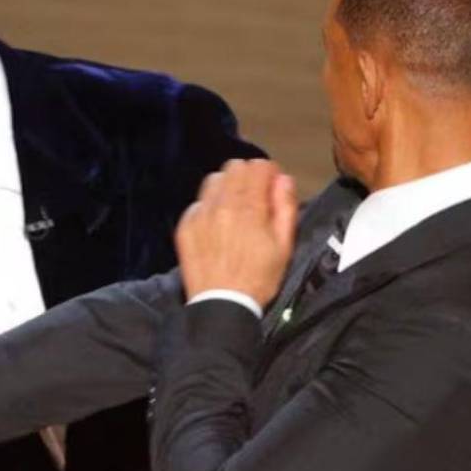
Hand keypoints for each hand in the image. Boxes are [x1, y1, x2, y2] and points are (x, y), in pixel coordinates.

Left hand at [175, 159, 297, 306]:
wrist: (221, 305)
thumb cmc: (259, 278)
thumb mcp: (284, 246)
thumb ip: (285, 207)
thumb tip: (283, 179)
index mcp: (249, 207)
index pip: (258, 166)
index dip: (269, 174)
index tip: (272, 188)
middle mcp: (221, 204)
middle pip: (234, 167)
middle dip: (248, 177)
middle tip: (254, 197)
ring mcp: (200, 214)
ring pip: (214, 180)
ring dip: (227, 187)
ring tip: (234, 208)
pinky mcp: (185, 226)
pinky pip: (198, 202)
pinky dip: (210, 206)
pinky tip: (217, 225)